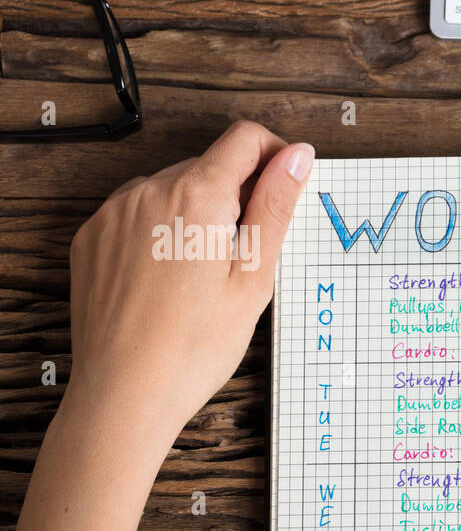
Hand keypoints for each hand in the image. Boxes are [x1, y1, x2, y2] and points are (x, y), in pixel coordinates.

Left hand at [63, 120, 313, 437]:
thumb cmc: (195, 345)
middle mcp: (149, 191)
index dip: (275, 156)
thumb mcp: (254, 276)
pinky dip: (161, 233)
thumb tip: (296, 155)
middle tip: (247, 258)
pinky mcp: (93, 238)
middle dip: (236, 197)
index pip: (246, 139)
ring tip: (204, 276)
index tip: (284, 188)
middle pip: (209, 166)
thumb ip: (275, 207)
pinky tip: (170, 281)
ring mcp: (114, 212)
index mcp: (197, 196)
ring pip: (172, 190)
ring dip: (198, 216)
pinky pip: (137, 215)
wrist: (126, 392)